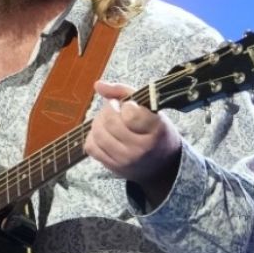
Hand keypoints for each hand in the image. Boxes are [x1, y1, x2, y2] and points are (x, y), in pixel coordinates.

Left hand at [84, 80, 182, 206]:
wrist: (162, 166)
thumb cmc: (156, 132)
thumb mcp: (151, 109)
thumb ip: (125, 92)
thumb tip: (98, 85)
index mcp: (155, 130)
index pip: (130, 114)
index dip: (126, 105)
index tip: (130, 106)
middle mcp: (140, 148)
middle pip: (110, 122)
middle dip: (109, 109)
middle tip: (115, 108)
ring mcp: (125, 160)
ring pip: (98, 133)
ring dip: (99, 121)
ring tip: (109, 120)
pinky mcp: (113, 167)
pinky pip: (91, 147)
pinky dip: (93, 136)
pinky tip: (105, 133)